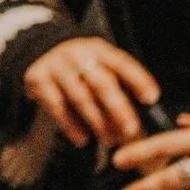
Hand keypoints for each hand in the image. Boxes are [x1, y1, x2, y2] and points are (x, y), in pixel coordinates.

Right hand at [24, 37, 161, 148]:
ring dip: (97, 122)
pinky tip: (82, 139)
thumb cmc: (82, 67)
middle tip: (131, 131)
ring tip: (109, 140)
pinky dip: (70, 125)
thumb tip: (148, 113)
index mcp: (98, 49)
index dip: (138, 80)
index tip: (152, 99)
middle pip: (101, 83)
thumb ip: (121, 83)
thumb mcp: (101, 64)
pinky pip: (56, 106)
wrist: (40, 51)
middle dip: (118, 109)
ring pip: (80, 97)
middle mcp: (76, 54)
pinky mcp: (37, 79)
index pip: (121, 63)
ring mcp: (56, 66)